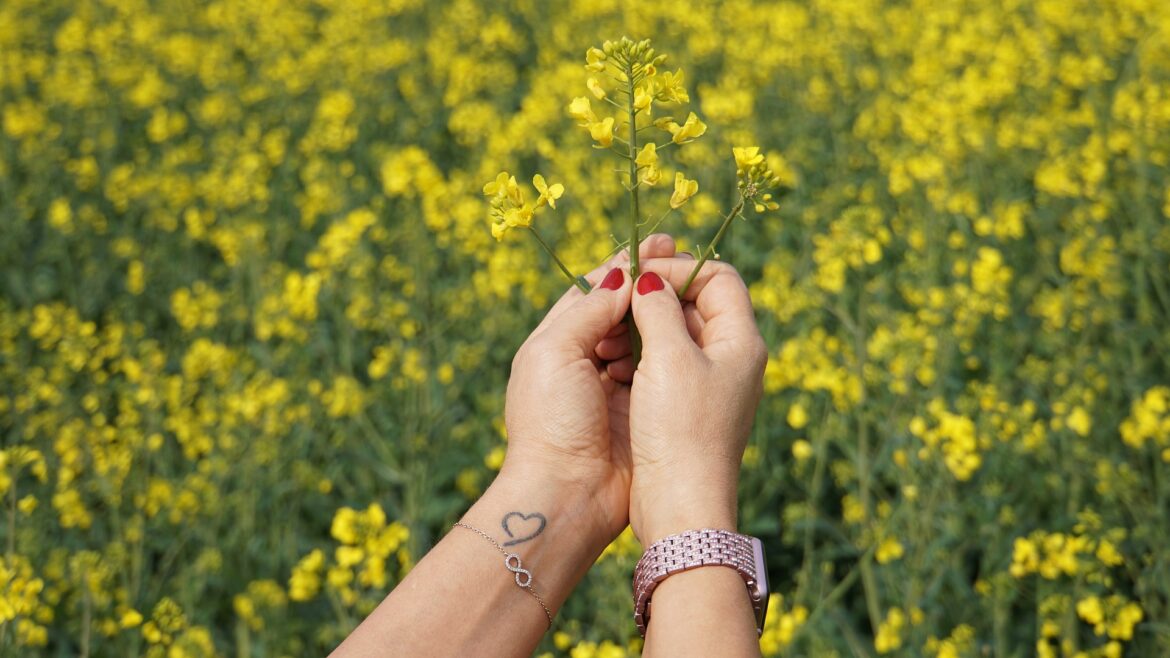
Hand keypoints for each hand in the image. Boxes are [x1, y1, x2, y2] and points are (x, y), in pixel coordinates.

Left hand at [498, 235, 677, 547]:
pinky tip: (693, 332)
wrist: (566, 494)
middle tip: (686, 260)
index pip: (593, 289)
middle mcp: (585, 359)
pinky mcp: (641, 410)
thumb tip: (623, 273)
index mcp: (555, 340)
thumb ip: (589, 309)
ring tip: (690, 293)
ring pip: (645, 336)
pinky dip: (673, 348)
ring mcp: (614, 385)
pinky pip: (660, 368)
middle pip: (622, 310)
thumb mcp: (556, 352)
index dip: (626, 265)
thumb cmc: (551, 420)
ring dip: (663, 314)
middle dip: (651, 285)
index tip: (662, 243)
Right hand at [627, 258, 767, 543]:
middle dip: (655, 296)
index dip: (678, 268)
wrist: (681, 508)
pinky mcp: (688, 408)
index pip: (717, 277)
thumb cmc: (679, 432)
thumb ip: (659, 308)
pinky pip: (665, 364)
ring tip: (611, 340)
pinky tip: (613, 365)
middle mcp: (732, 359)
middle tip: (617, 301)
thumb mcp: (668, 359)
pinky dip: (639, 356)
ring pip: (676, 333)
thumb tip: (649, 278)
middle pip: (697, 302)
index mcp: (741, 341)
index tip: (639, 275)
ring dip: (642, 328)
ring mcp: (711, 384)